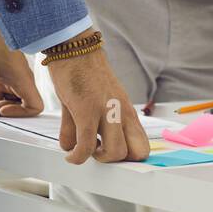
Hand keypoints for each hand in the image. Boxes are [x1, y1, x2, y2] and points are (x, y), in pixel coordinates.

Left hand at [0, 17, 43, 118]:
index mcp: (23, 80)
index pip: (35, 106)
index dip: (20, 113)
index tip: (1, 108)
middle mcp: (21, 80)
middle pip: (21, 106)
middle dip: (3, 112)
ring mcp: (13, 78)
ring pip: (9, 101)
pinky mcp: (4, 75)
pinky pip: (1, 93)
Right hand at [45, 34, 150, 164]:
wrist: (75, 50)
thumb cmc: (85, 75)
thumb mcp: (97, 102)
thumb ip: (91, 125)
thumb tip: (76, 147)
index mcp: (128, 111)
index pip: (143, 146)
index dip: (127, 158)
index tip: (109, 155)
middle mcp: (122, 112)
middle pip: (133, 154)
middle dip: (114, 161)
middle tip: (96, 152)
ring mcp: (107, 112)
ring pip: (113, 153)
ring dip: (95, 158)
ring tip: (83, 150)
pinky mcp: (86, 110)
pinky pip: (85, 146)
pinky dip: (76, 156)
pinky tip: (69, 153)